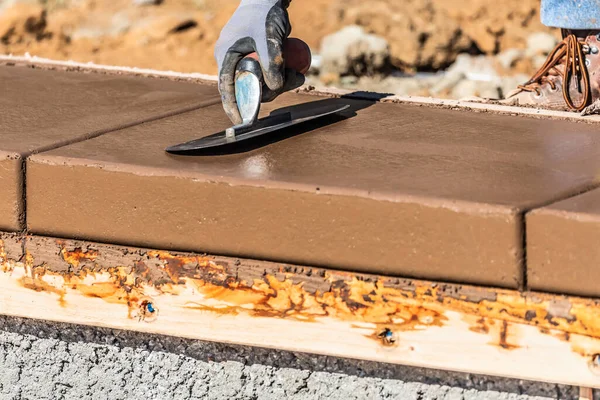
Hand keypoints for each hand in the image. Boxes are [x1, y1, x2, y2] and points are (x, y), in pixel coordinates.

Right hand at [214, 0, 310, 124]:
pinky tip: (296, 72)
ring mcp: (244, 58)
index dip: (233, 107)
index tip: (242, 122)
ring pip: (261, 81)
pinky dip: (281, 76)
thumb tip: (274, 87)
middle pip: (248, 87)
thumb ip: (272, 63)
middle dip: (270, 91)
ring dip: (280, 84)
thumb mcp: (269, 38)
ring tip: (299, 76)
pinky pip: (267, 73)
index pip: (226, 88)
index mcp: (226, 55)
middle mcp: (232, 59)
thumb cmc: (266, 12)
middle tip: (292, 82)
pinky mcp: (257, 57)